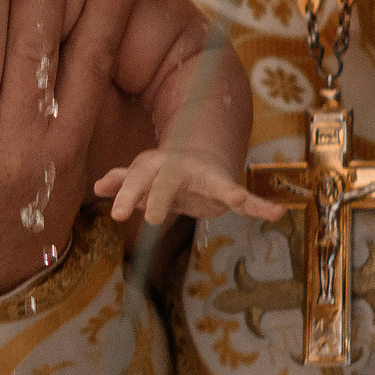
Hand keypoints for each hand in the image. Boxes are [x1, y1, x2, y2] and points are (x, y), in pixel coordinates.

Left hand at [94, 150, 284, 227]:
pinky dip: (259, 205)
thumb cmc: (165, 171)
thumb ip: (121, 181)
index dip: (126, 195)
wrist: (201, 156)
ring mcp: (203, 176)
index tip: (117, 215)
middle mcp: (178, 168)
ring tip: (236, 201)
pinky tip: (277, 214)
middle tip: (151, 219)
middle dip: (158, 197)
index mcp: (154, 167)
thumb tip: (97, 187)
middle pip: (166, 182)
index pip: (136, 179)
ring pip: (211, 184)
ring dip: (226, 194)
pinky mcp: (225, 186)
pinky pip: (243, 197)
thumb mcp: (143, 176)